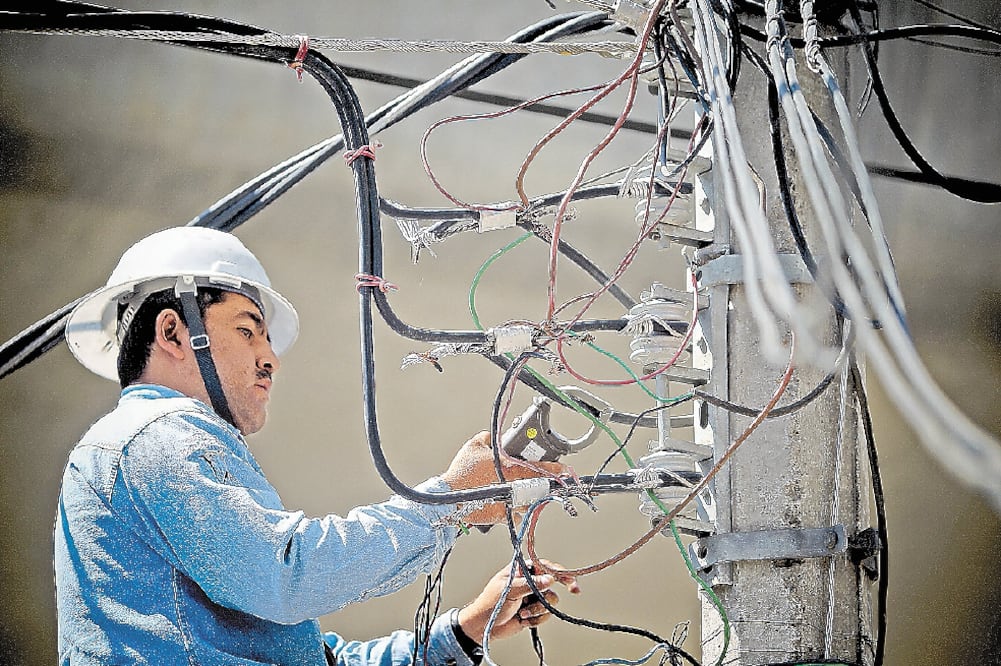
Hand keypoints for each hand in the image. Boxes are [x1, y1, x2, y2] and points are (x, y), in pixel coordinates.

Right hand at [441, 431, 565, 524]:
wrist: (449, 497)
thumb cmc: (461, 473)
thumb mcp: (473, 446)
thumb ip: (487, 438)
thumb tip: (492, 436)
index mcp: (511, 468)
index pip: (541, 467)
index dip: (557, 469)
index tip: (567, 470)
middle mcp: (514, 486)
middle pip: (540, 487)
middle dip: (546, 485)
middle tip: (550, 483)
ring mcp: (510, 503)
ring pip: (530, 503)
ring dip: (531, 498)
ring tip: (526, 493)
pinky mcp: (502, 516)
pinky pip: (516, 515)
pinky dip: (517, 511)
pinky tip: (512, 506)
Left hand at [456, 560, 580, 644]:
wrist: (484, 626)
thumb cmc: (490, 603)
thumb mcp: (509, 590)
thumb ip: (531, 584)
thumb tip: (549, 579)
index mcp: (521, 571)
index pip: (544, 566)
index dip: (558, 570)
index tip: (569, 577)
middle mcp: (529, 582)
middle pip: (552, 581)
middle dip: (561, 587)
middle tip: (574, 589)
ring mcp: (531, 597)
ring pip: (550, 600)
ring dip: (537, 608)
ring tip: (523, 612)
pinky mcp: (533, 611)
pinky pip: (545, 614)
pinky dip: (536, 618)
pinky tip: (523, 618)